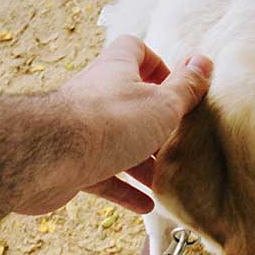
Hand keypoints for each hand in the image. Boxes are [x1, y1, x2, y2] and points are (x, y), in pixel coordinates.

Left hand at [48, 35, 211, 213]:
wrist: (51, 157)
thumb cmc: (110, 122)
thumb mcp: (162, 104)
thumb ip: (185, 87)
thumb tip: (203, 61)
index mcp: (117, 70)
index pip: (135, 50)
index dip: (157, 65)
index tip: (175, 90)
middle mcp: (96, 95)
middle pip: (129, 103)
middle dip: (155, 124)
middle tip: (176, 142)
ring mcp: (81, 130)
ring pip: (117, 143)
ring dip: (142, 162)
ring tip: (164, 178)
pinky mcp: (71, 163)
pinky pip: (102, 176)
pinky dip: (125, 189)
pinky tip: (145, 204)